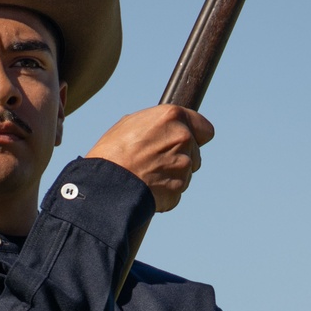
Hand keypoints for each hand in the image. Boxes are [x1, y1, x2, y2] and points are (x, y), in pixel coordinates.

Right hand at [86, 104, 213, 212]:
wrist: (105, 184)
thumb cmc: (112, 153)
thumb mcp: (130, 124)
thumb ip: (156, 124)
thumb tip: (162, 127)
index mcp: (172, 116)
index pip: (205, 129)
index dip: (195, 136)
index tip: (187, 142)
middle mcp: (183, 138)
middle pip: (195, 153)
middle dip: (180, 158)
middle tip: (155, 162)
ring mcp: (183, 166)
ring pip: (186, 173)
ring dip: (172, 176)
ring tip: (146, 176)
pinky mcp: (178, 189)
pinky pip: (176, 192)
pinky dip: (164, 193)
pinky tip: (146, 189)